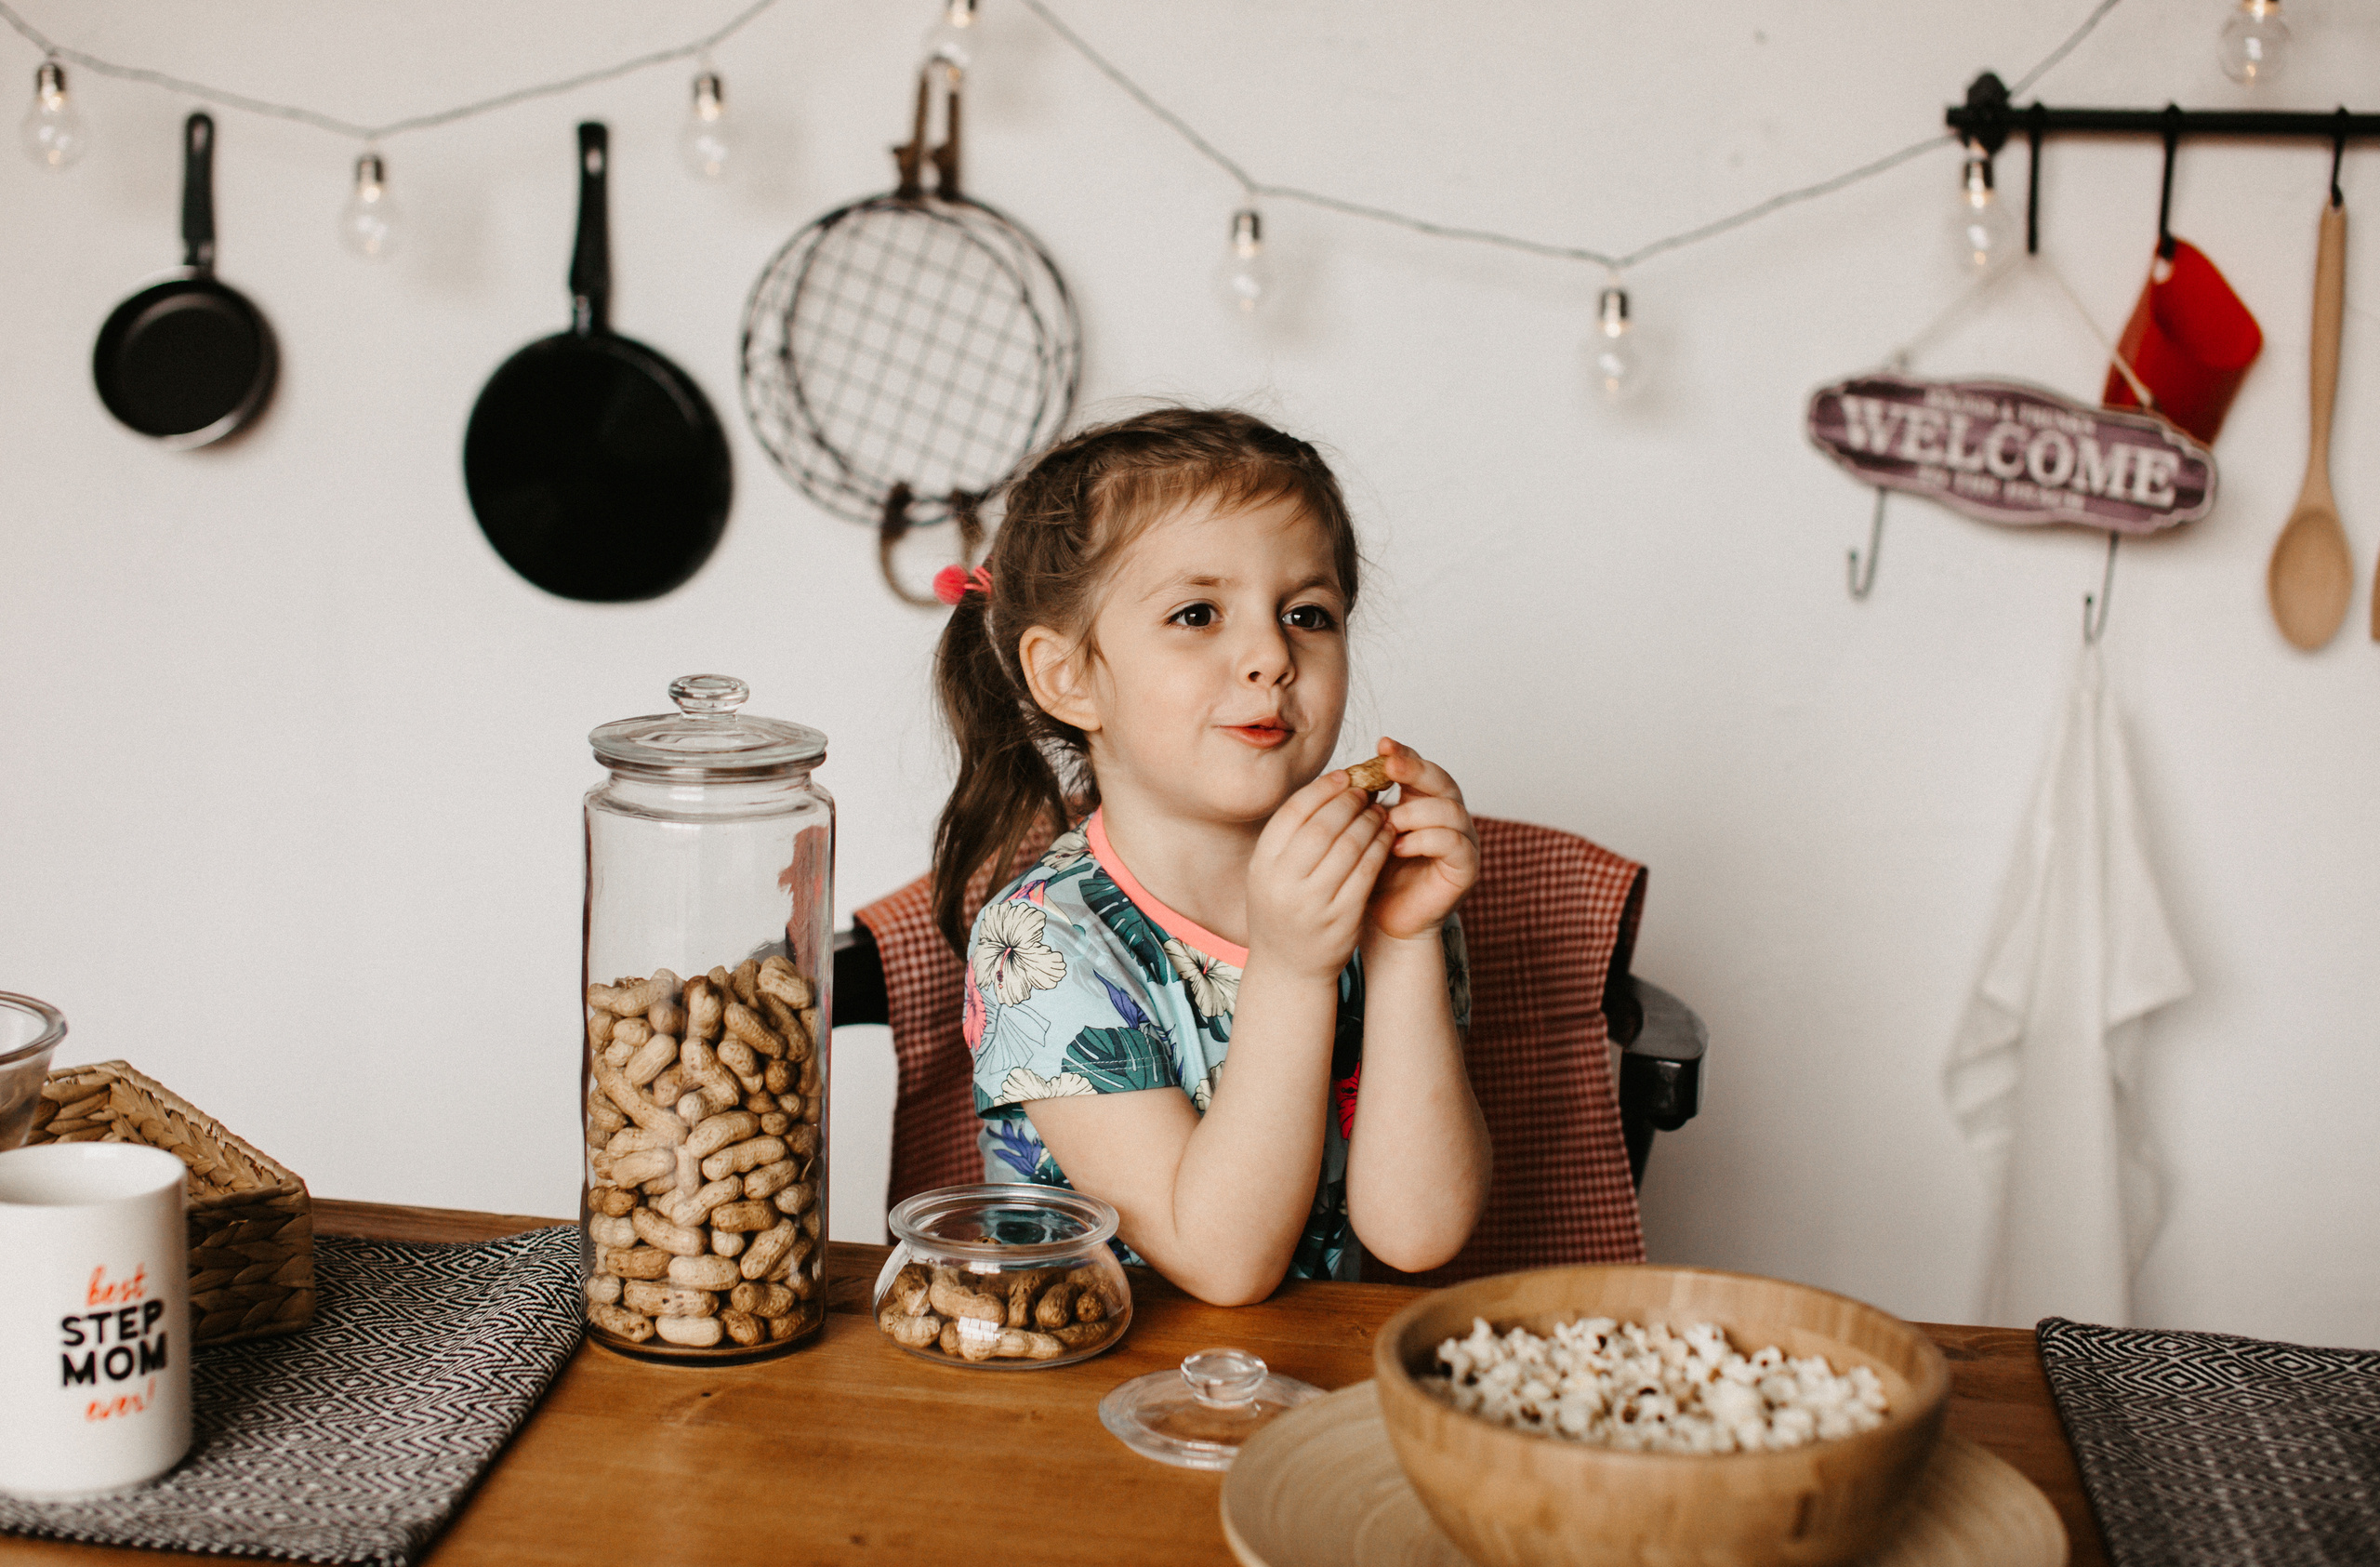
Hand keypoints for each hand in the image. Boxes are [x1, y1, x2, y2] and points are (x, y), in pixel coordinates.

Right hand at [1245, 769, 1393, 981]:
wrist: (1289, 967)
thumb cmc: (1284, 909)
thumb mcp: (1271, 872)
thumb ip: (1292, 835)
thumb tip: (1329, 784)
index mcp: (1262, 865)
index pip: (1294, 812)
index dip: (1322, 789)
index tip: (1343, 776)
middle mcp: (1283, 883)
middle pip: (1323, 825)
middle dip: (1349, 801)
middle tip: (1366, 790)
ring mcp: (1313, 903)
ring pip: (1350, 846)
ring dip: (1369, 821)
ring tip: (1379, 810)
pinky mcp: (1342, 918)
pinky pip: (1367, 872)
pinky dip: (1380, 847)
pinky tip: (1386, 835)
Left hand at [1354, 739, 1477, 941]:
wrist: (1385, 920)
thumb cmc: (1374, 875)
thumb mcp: (1366, 833)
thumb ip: (1366, 806)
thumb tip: (1346, 772)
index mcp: (1425, 802)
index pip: (1421, 768)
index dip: (1404, 754)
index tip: (1381, 744)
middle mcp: (1450, 816)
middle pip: (1442, 780)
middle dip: (1415, 770)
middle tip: (1389, 767)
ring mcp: (1463, 840)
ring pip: (1449, 809)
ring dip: (1415, 812)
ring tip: (1387, 824)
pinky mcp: (1467, 866)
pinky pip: (1453, 842)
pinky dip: (1424, 840)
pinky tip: (1398, 847)